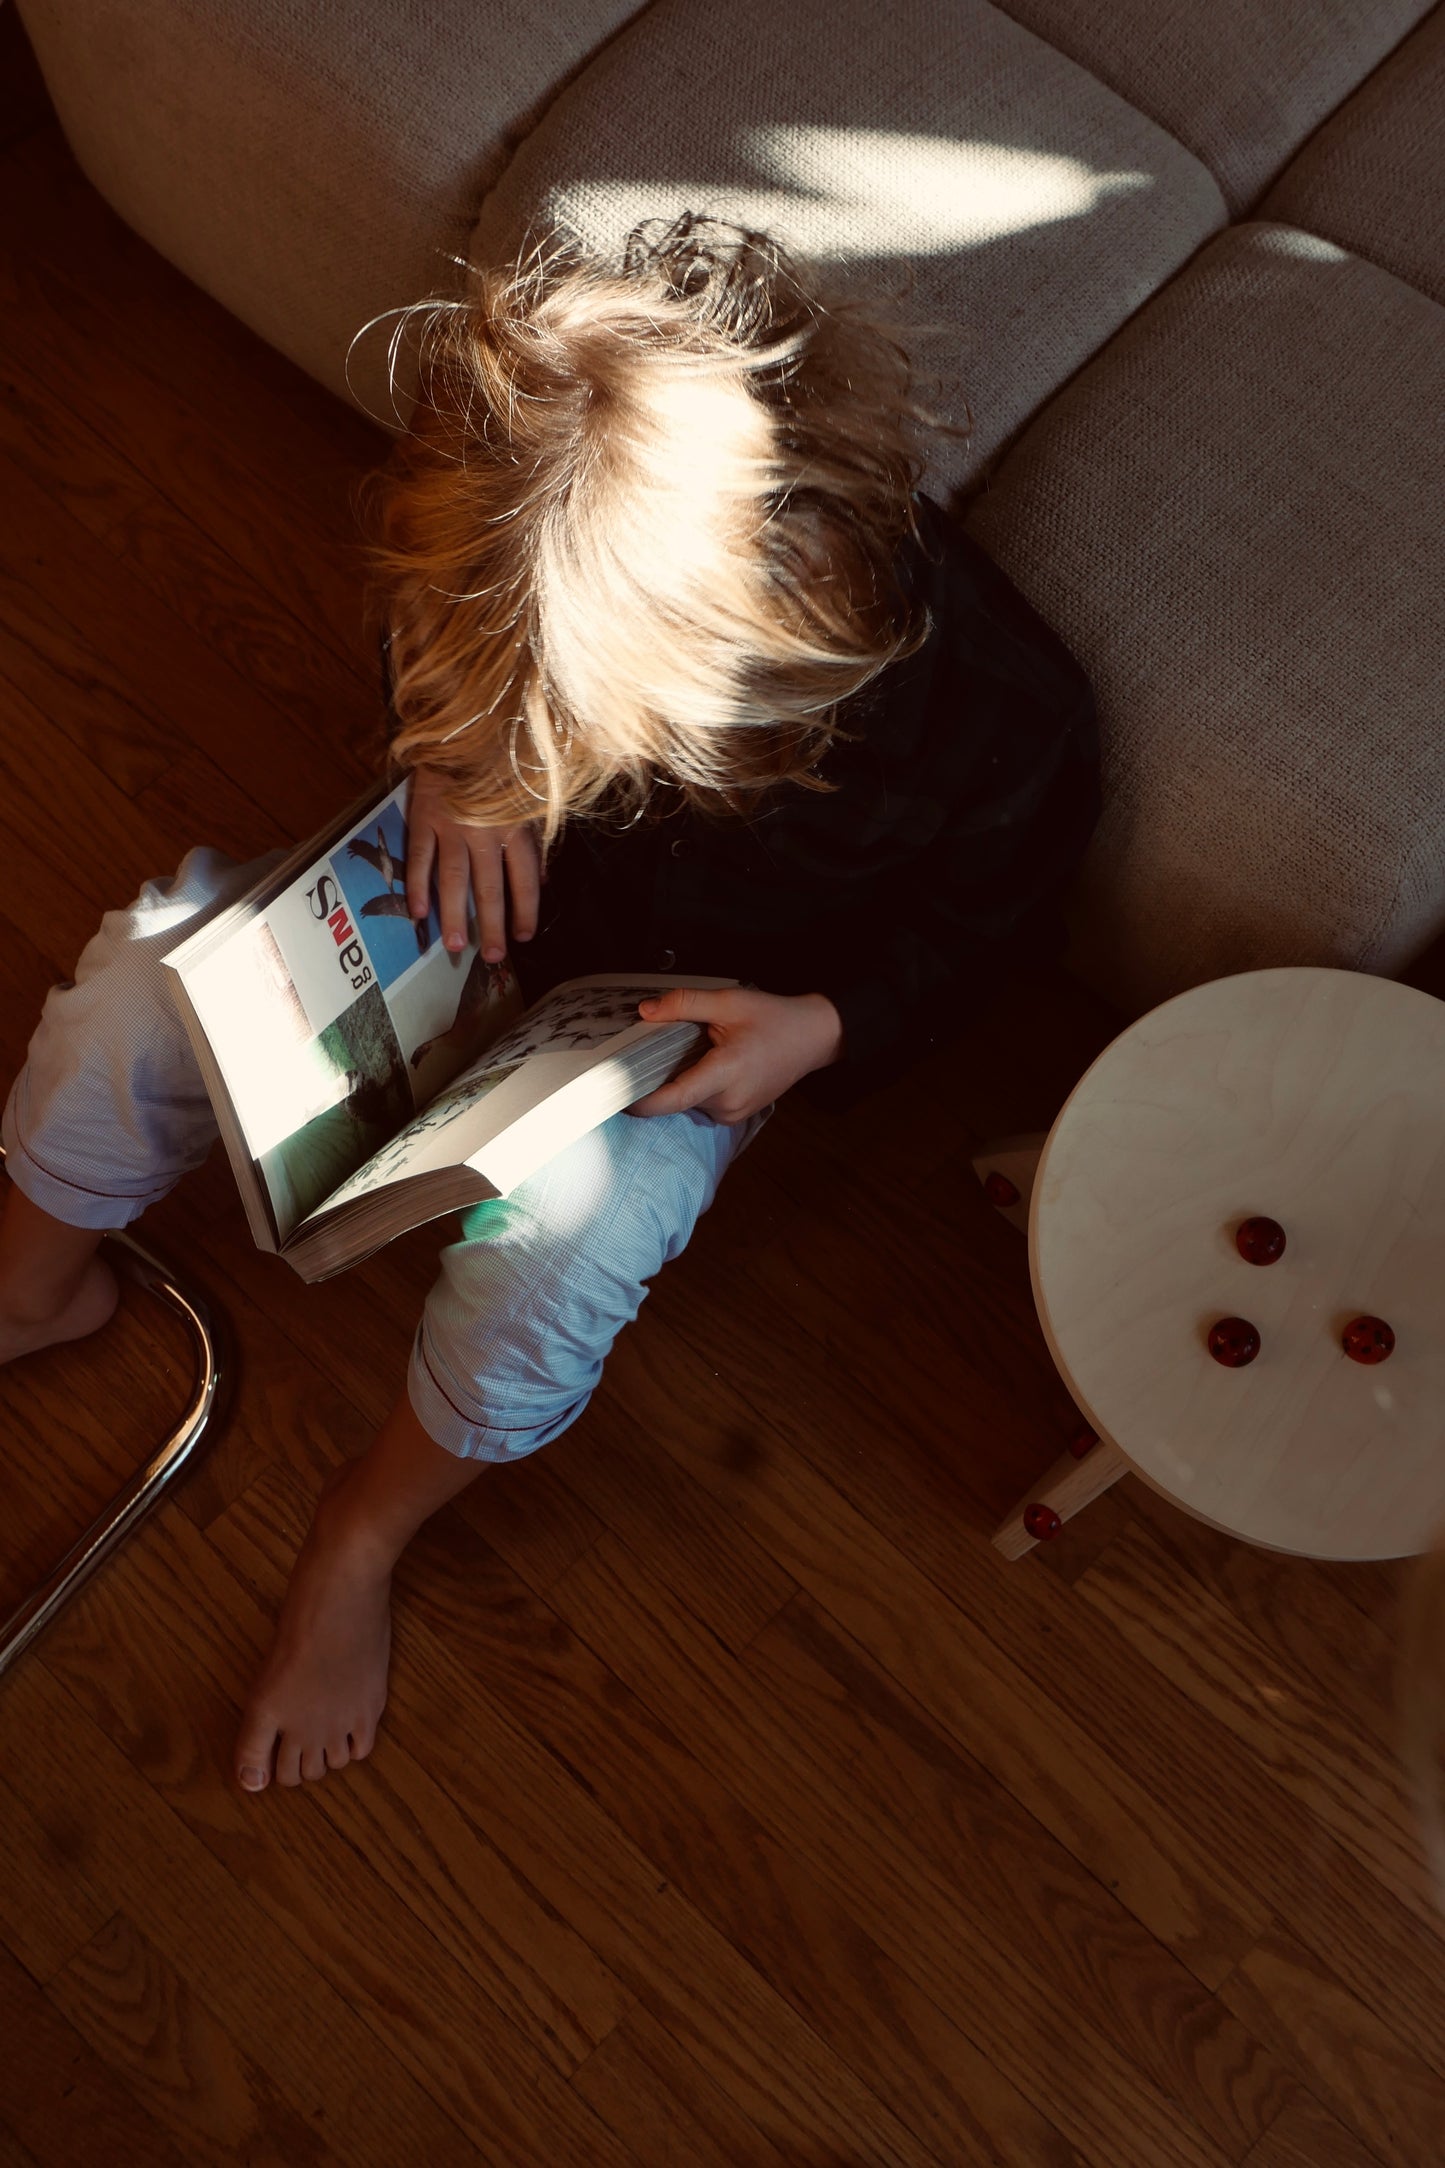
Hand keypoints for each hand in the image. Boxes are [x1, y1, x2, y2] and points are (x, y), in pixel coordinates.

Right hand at [405, 765, 539, 959]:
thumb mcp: (529, 800)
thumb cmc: (501, 766)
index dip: (525, 911)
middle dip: (491, 926)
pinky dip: (418, 884)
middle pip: (489, 888)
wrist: (463, 727)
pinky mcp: (423, 816)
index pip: (524, 879)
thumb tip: (543, 882)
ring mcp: (451, 825)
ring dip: (454, 915)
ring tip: (454, 945)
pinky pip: (420, 856)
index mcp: (515, 827)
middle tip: (491, 957)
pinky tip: (419, 912)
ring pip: (453, 879)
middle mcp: (485, 831)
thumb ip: (536, 841)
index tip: (523, 936)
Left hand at [627, 986, 843, 1122]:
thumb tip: (644, 1011)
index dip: (639, 1100)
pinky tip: (702, 1063)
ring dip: (677, 1082)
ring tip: (683, 1052)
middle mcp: (728, 1102)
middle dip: (656, 1079)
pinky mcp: (736, 1115)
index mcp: (726, 1074)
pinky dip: (693, 1087)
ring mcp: (733, 1113)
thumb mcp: (729, 1002)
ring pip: (686, 1103)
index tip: (613, 1091)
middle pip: (674, 1099)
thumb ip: (685, 1005)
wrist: (814, 1038)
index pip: (672, 1099)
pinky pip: (701, 1104)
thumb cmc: (774, 1018)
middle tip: (643, 1052)